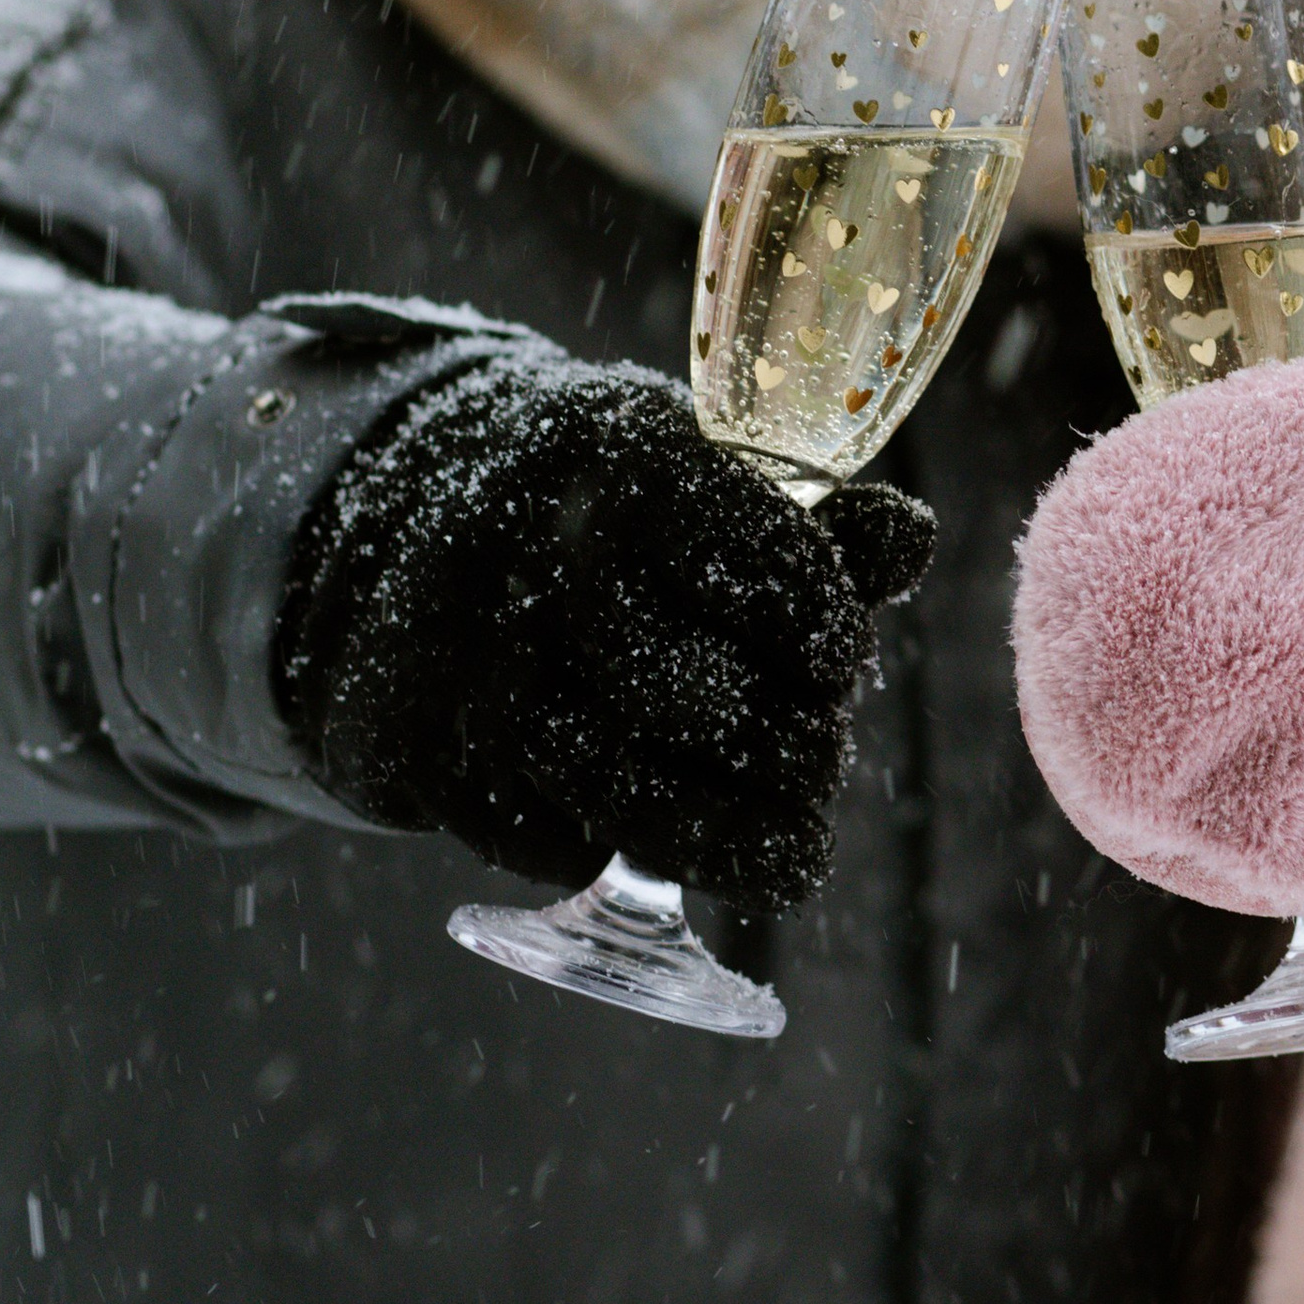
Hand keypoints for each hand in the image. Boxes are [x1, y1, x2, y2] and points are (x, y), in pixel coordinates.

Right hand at [277, 352, 934, 902]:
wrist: (394, 535)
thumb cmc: (596, 517)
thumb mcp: (696, 482)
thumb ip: (811, 523)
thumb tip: (908, 543)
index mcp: (623, 459)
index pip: (762, 555)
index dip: (819, 625)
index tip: (834, 659)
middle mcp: (535, 554)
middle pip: (697, 700)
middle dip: (785, 749)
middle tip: (818, 760)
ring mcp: (463, 660)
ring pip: (621, 791)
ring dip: (715, 829)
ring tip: (776, 832)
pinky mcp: (415, 751)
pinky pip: (545, 838)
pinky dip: (610, 844)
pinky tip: (649, 823)